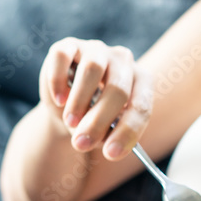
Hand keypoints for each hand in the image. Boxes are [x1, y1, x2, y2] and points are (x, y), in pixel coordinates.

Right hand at [38, 37, 153, 158]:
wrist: (68, 105)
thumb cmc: (94, 117)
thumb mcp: (105, 130)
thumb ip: (104, 134)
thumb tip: (92, 139)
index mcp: (142, 81)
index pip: (141, 106)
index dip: (127, 132)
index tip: (110, 154)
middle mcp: (123, 60)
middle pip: (118, 89)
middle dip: (99, 121)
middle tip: (82, 143)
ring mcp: (97, 50)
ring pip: (93, 69)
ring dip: (80, 101)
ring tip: (70, 122)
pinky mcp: (69, 46)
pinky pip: (63, 57)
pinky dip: (58, 80)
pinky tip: (58, 100)